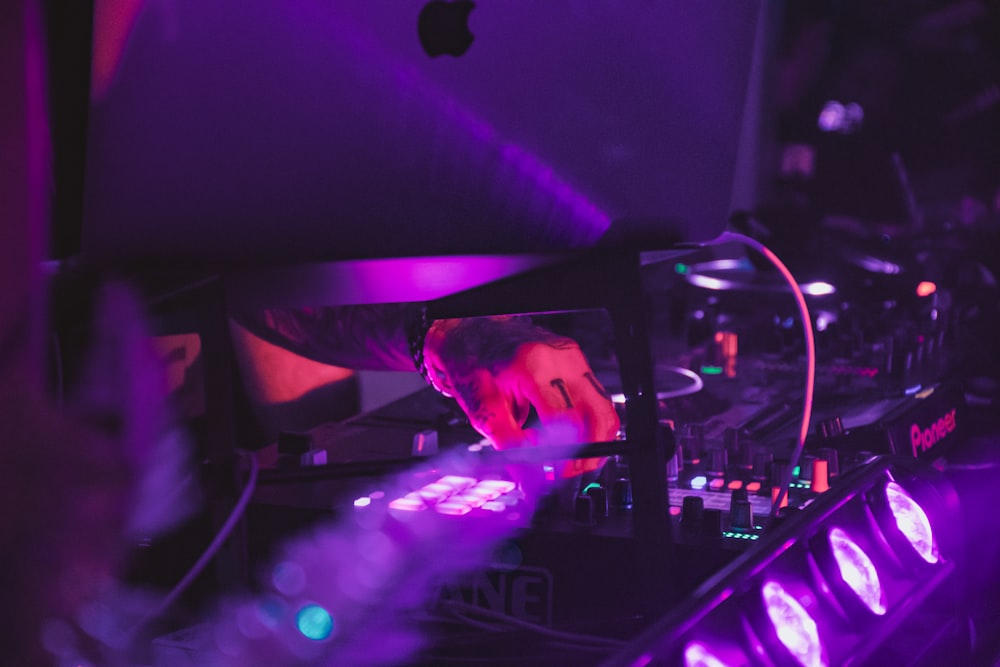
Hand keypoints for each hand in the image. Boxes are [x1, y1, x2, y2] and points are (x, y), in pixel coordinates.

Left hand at [422, 317, 619, 475]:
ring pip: (604, 409)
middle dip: (588, 452)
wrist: (471, 333)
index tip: (555, 476)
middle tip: (566, 473)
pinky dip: (586, 424)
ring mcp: (574, 358)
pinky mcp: (577, 362)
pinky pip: (595, 399)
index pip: (567, 420)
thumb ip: (511, 447)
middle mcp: (562, 358)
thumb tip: (531, 480)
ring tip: (566, 458)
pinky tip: (565, 437)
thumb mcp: (484, 411)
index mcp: (535, 366)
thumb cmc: (472, 364)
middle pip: (597, 415)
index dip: (566, 455)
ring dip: (591, 439)